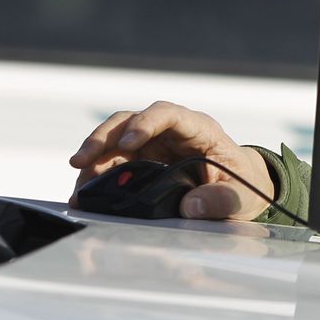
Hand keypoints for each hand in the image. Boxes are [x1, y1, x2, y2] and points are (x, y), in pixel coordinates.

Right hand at [68, 101, 273, 220]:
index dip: (146, 123)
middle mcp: (170, 132)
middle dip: (103, 138)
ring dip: (92, 158)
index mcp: (199, 130)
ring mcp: (151, 144)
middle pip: (130, 121)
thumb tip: (191, 205)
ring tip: (78, 187)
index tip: (128, 144)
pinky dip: (95, 176)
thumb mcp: (241, 196)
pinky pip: (111, 162)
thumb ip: (221, 200)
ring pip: (114, 139)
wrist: (238, 188)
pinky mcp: (139, 161)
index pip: (169, 114)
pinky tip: (83, 194)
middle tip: (81, 161)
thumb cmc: (242, 185)